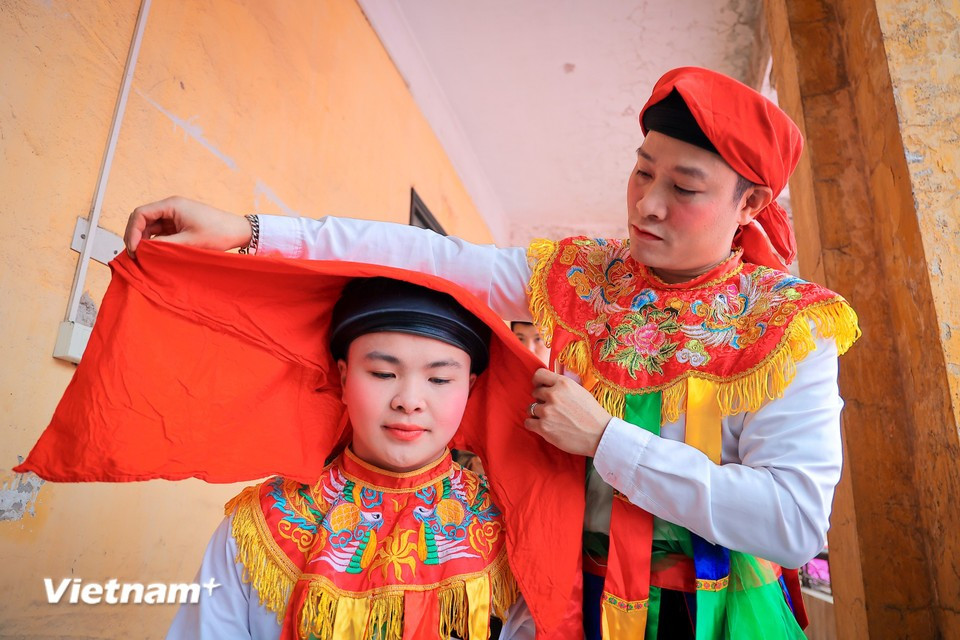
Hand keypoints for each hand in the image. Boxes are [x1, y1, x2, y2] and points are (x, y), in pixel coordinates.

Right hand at [124, 196, 251, 255]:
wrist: (238, 231)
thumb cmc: (218, 233)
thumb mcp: (188, 242)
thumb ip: (164, 245)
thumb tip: (143, 250)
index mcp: (172, 205)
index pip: (140, 213)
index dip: (132, 231)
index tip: (135, 249)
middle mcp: (171, 207)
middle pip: (143, 220)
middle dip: (136, 237)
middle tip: (136, 256)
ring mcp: (175, 215)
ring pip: (151, 227)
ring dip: (145, 241)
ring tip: (145, 258)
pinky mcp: (180, 224)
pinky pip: (161, 231)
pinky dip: (156, 242)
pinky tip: (156, 254)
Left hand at [525, 368, 611, 456]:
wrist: (600, 435)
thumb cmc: (593, 414)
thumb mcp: (580, 391)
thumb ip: (563, 387)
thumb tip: (550, 386)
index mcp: (563, 383)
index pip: (539, 374)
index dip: (537, 382)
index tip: (539, 387)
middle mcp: (553, 395)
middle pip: (535, 393)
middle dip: (541, 399)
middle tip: (551, 408)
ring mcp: (547, 411)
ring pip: (531, 408)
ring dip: (538, 413)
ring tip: (550, 419)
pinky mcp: (543, 427)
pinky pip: (528, 422)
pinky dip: (533, 425)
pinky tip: (543, 427)